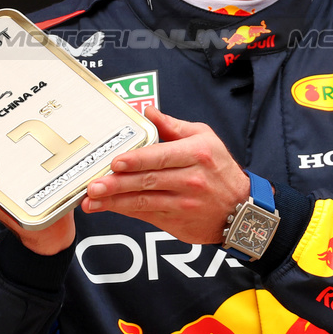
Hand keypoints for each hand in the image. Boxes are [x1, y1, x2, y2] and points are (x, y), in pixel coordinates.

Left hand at [82, 106, 249, 244]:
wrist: (241, 210)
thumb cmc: (220, 169)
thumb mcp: (205, 139)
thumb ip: (174, 126)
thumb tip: (149, 112)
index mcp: (196, 154)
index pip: (161, 156)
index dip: (136, 160)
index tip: (115, 162)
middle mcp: (191, 179)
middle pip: (148, 181)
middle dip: (117, 184)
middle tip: (93, 184)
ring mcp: (183, 203)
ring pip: (143, 201)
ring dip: (114, 201)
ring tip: (91, 200)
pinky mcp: (177, 221)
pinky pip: (146, 215)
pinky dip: (124, 211)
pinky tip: (107, 208)